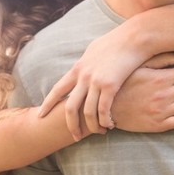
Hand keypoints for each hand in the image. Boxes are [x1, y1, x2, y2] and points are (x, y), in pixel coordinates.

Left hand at [38, 26, 172, 138]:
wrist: (133, 38)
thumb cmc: (116, 42)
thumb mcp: (93, 51)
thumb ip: (86, 63)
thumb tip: (82, 67)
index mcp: (77, 68)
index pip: (57, 89)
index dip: (48, 104)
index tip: (40, 115)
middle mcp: (84, 76)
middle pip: (70, 107)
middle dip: (70, 124)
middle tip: (75, 136)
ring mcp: (96, 81)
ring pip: (87, 112)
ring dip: (92, 126)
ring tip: (99, 132)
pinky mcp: (111, 85)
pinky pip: (104, 110)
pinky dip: (105, 121)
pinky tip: (110, 125)